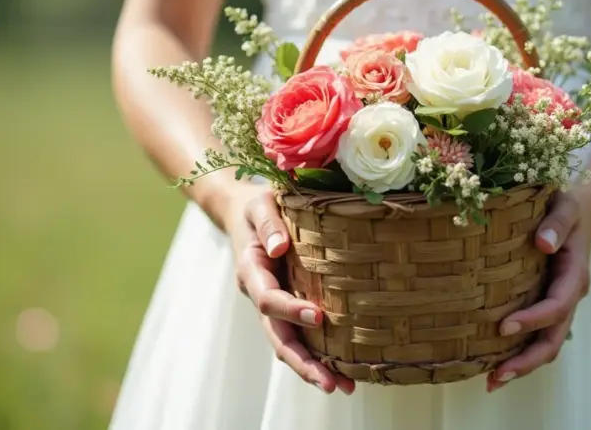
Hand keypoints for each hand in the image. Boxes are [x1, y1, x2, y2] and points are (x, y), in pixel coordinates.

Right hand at [221, 183, 355, 394]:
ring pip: (289, 344)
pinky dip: (320, 355)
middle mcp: (261, 294)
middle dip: (303, 362)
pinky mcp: (288, 307)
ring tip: (344, 387)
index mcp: (252, 271)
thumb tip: (278, 248)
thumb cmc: (258, 205)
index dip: (290, 311)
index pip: (268, 299)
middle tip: (329, 383)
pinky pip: (300, 336)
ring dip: (313, 368)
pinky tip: (345, 371)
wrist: (244, 212)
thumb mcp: (260, 204)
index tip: (318, 317)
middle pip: (277, 337)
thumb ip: (268, 223)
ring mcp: (274, 305)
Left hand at [486, 189, 590, 392]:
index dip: (533, 320)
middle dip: (527, 360)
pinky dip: (518, 353)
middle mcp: (569, 296)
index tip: (503, 327)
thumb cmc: (566, 207)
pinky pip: (536, 336)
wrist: (578, 213)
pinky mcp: (545, 306)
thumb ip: (557, 222)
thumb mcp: (565, 206)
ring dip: (522, 365)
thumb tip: (544, 243)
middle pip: (554, 339)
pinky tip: (492, 364)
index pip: (557, 305)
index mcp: (575, 274)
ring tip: (491, 382)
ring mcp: (559, 305)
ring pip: (546, 344)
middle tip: (497, 376)